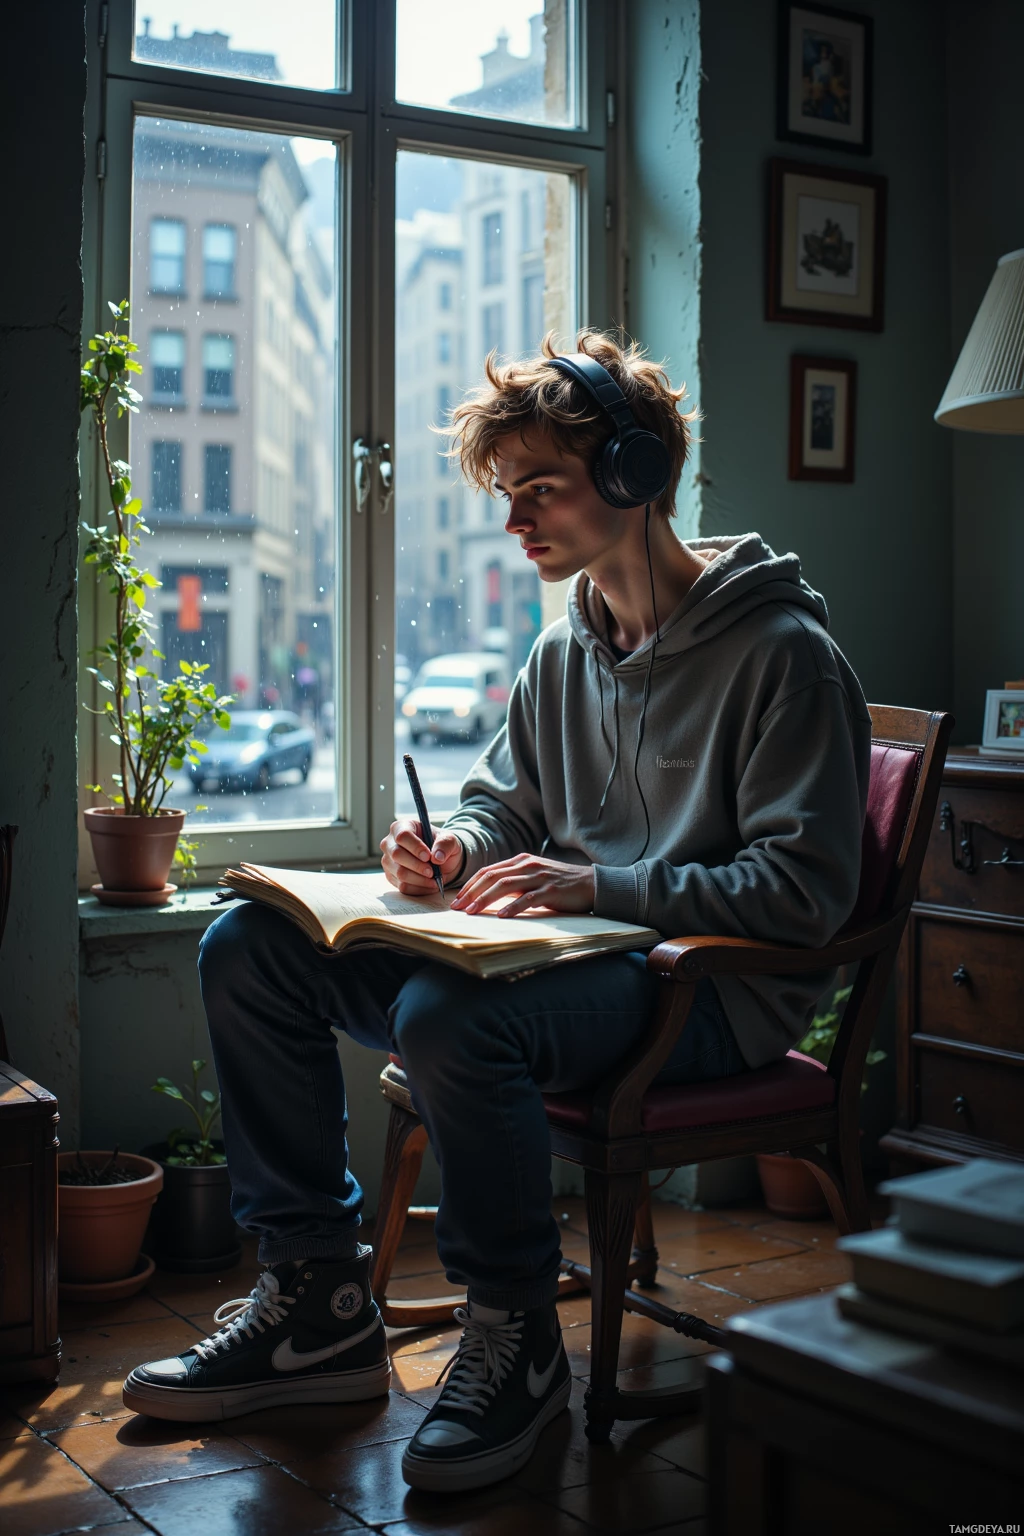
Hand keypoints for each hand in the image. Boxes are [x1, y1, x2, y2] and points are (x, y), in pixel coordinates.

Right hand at [380, 819, 463, 894]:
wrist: (441, 862)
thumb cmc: (441, 846)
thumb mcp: (449, 840)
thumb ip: (445, 844)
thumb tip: (437, 857)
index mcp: (401, 827)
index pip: (402, 836)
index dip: (415, 847)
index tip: (429, 856)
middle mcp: (390, 843)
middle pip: (397, 854)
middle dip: (417, 866)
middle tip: (432, 871)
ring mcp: (388, 861)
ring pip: (399, 873)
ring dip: (420, 879)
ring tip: (434, 878)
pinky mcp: (391, 877)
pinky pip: (403, 886)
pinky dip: (419, 888)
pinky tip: (429, 884)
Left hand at [450, 854, 595, 918]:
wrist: (590, 883)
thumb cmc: (559, 883)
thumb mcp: (533, 877)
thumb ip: (514, 882)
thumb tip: (488, 897)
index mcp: (520, 861)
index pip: (488, 871)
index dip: (470, 885)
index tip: (457, 899)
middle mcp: (527, 865)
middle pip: (492, 877)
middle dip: (471, 892)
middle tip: (457, 907)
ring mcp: (539, 876)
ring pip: (505, 886)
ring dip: (485, 899)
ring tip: (472, 911)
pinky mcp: (551, 890)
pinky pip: (528, 899)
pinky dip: (513, 907)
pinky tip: (502, 916)